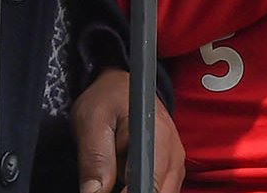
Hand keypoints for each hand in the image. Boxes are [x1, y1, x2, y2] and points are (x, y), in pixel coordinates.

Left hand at [72, 68, 184, 192]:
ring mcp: (174, 160)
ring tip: (114, 180)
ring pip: (162, 192)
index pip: (149, 184)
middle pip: (160, 192)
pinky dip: (141, 188)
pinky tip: (124, 182)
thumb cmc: (107, 99)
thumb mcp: (91, 123)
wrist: (121, 84)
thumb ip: (95, 159)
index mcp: (157, 138)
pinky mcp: (169, 166)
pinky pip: (160, 188)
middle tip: (105, 185)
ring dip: (137, 190)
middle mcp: (173, 152)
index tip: (106, 190)